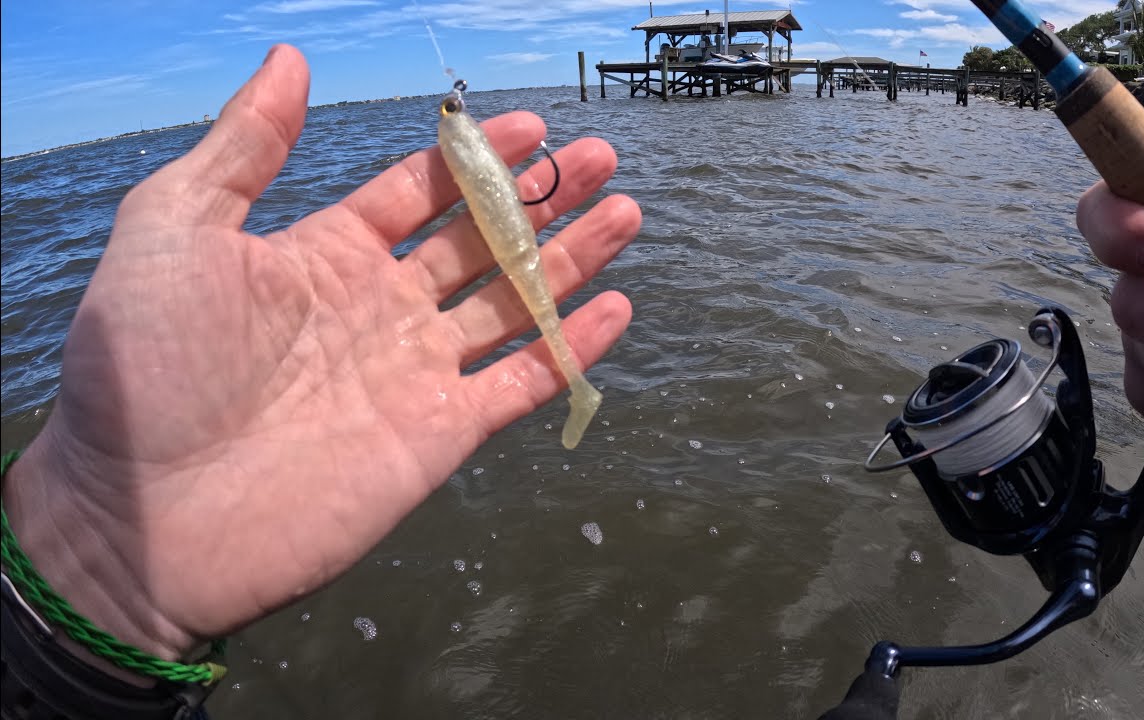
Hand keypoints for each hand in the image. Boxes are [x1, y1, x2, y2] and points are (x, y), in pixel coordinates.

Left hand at [1, 44, 640, 660]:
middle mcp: (380, 310)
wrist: (142, 519)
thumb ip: (243, 146)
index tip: (529, 124)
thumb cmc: (141, 372)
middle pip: (482, 241)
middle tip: (598, 156)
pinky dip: (570, 347)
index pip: (421, 193)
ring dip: (572, 258)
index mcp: (325, 257)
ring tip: (625, 210)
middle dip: (542, 198)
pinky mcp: (439, 437)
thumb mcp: (174, 229)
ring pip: (515, 304)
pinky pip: (521, 384)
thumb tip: (289, 58)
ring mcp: (415, 375)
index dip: (475, 158)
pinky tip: (614, 307)